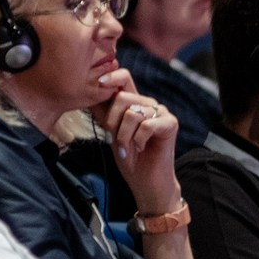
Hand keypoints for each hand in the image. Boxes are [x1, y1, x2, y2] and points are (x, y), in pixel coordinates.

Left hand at [95, 72, 182, 212]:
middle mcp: (148, 104)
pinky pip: (146, 124)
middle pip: (123, 97)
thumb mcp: (110, 132)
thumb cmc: (130, 158)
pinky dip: (138, 140)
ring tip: (128, 148)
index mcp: (134, 102)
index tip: (99, 83)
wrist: (146, 182)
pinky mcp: (170, 123)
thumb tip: (87, 92)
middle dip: (112, 121)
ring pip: (132, 113)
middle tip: (114, 139)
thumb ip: (103, 112)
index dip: (111, 76)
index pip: (123, 77)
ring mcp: (161, 112)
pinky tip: (140, 149)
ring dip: (124, 135)